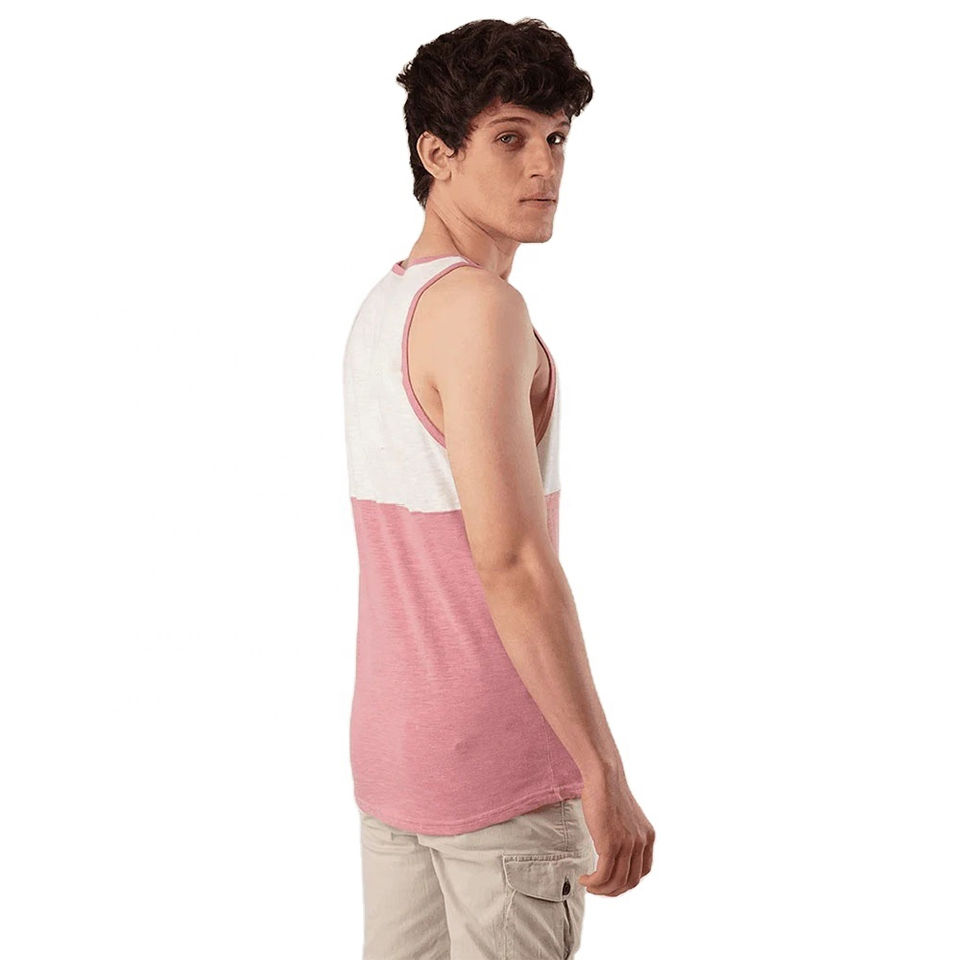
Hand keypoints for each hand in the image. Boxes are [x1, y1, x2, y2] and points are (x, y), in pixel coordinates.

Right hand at [577, 766, 654, 895]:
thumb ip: (625, 835)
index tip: (612, 880)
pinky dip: (593, 882)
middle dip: (613, 890)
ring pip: (616, 882)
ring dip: (601, 889)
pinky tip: (584, 879)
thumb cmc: (608, 792)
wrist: (604, 777)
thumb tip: (613, 850)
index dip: (627, 881)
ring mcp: (627, 845)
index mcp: (648, 837)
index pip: (642, 871)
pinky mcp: (611, 844)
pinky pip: (603, 875)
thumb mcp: (625, 817)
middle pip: (630, 881)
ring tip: (589, 885)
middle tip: (598, 888)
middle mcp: (641, 843)